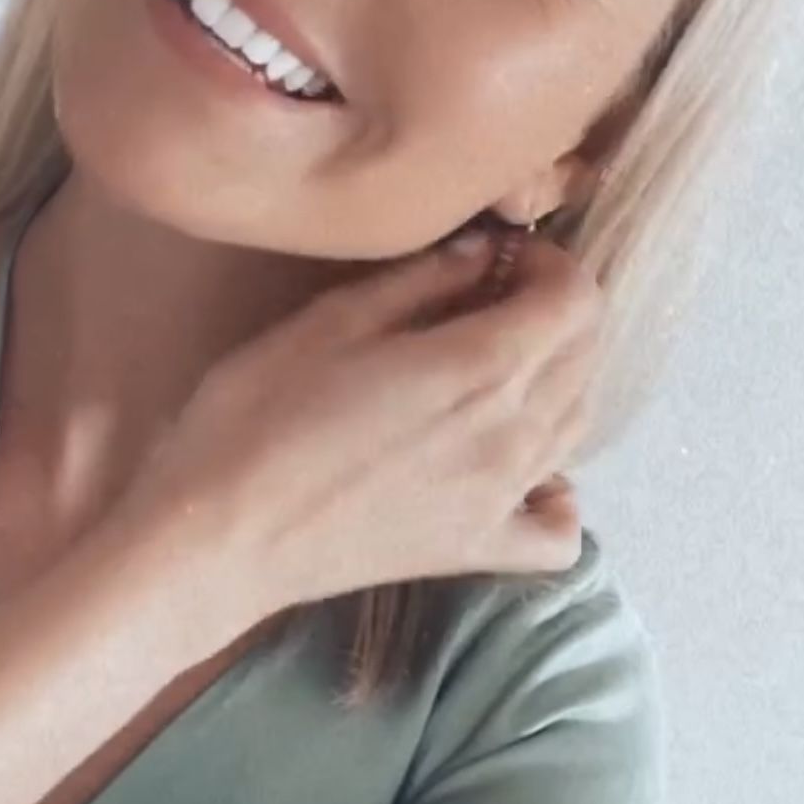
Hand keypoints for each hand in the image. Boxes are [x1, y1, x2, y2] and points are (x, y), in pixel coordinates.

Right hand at [112, 230, 600, 623]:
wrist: (218, 537)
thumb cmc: (255, 417)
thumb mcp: (327, 322)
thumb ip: (418, 281)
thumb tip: (482, 253)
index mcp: (480, 365)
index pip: (577, 300)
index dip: (552, 264)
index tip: (504, 258)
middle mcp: (512, 433)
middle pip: (586, 356)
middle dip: (557, 312)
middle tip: (496, 298)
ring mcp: (501, 499)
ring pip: (578, 425)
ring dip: (560, 380)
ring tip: (502, 365)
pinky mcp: (477, 550)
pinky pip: (558, 529)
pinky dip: (560, 494)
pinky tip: (522, 471)